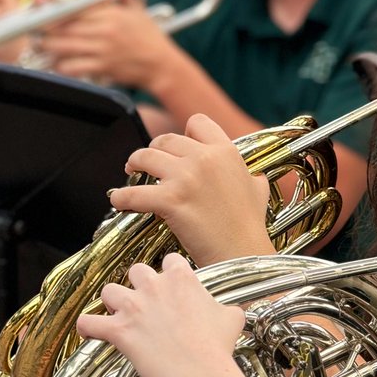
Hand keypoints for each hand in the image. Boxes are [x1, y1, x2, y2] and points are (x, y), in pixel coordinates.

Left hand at [39, 0, 175, 86]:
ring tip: (41, 45)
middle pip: (64, 25)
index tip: (42, 9)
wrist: (163, 66)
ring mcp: (103, 49)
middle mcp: (105, 29)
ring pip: (64, 45)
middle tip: (35, 29)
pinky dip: (61, 65)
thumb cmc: (149, 36)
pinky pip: (73, 66)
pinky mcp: (104, 68)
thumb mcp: (137, 10)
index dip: (54, 8)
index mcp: (110, 12)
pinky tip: (58, 64)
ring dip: (49, 46)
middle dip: (45, 28)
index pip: (74, 6)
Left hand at [75, 253, 246, 376]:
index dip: (170, 274)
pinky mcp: (118, 331)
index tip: (172, 288)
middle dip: (139, 285)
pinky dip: (88, 327)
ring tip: (120, 315)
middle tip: (146, 303)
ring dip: (113, 302)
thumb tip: (230, 311)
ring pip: (109, 291)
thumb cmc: (217, 347)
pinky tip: (91, 331)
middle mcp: (154, 286)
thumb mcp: (232, 318)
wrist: (203, 374)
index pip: (170, 260)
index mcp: (181, 278)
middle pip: (136, 270)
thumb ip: (226, 308)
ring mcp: (133, 307)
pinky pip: (88, 323)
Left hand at [110, 114, 275, 264]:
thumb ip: (249, 176)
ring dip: (134, 164)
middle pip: (166, 140)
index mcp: (226, 152)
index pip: (197, 122)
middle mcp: (205, 158)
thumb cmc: (250, 226)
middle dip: (154, 149)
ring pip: (145, 157)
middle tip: (147, 162)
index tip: (178, 148)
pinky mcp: (170, 200)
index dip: (185, 133)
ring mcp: (186, 178)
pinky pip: (133, 193)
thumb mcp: (257, 191)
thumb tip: (252, 176)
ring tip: (130, 173)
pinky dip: (121, 197)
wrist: (243, 254)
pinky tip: (119, 201)